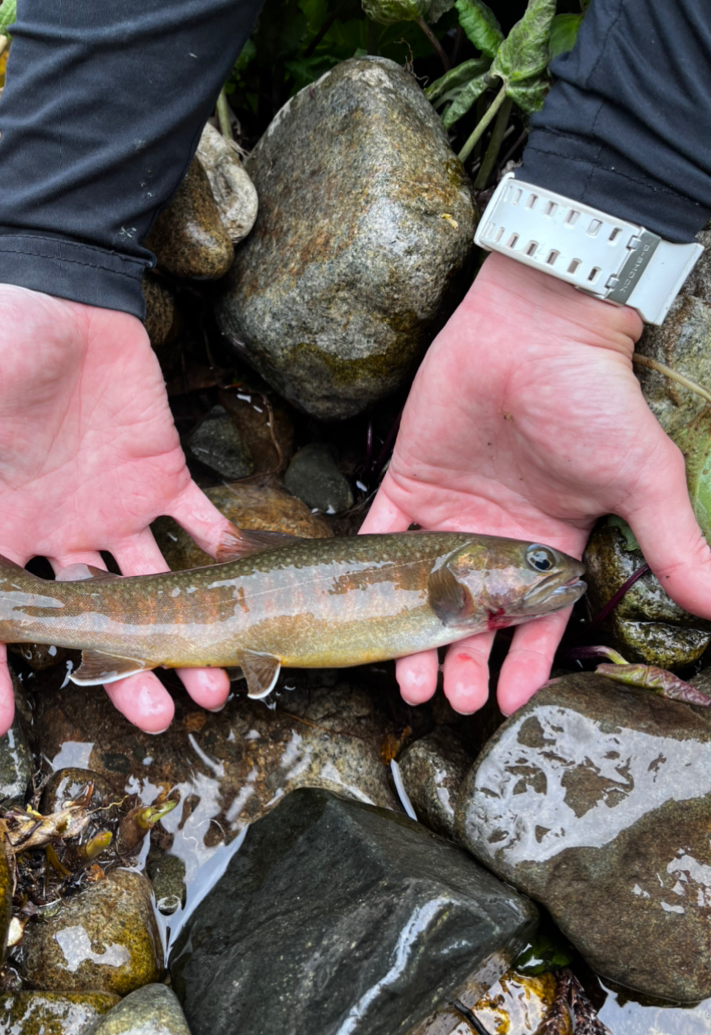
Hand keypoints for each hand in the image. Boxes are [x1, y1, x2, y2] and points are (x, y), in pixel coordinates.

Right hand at [0, 284, 232, 737]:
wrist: (63, 290)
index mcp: (4, 527)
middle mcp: (61, 535)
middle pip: (91, 622)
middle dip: (121, 671)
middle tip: (155, 718)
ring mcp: (115, 511)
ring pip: (150, 591)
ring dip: (184, 634)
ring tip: (217, 685)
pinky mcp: (163, 478)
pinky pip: (199, 525)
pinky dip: (224, 553)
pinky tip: (248, 592)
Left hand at [361, 252, 710, 715]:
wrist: (537, 328)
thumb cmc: (595, 401)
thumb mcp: (642, 479)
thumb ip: (672, 546)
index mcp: (549, 549)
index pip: (535, 626)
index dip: (522, 668)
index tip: (507, 705)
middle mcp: (496, 541)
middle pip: (474, 621)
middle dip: (464, 665)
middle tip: (453, 699)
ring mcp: (450, 514)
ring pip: (424, 593)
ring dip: (416, 638)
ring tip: (411, 681)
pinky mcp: (409, 483)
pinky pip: (381, 536)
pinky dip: (369, 572)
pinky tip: (363, 615)